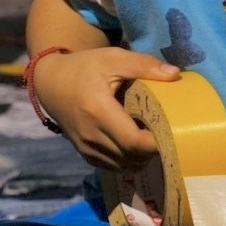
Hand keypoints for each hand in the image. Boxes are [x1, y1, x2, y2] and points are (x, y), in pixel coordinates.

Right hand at [30, 48, 178, 169]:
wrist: (51, 83)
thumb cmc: (84, 68)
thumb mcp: (112, 58)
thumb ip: (143, 65)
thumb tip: (175, 73)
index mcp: (98, 110)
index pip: (134, 141)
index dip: (157, 142)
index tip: (173, 130)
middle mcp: (90, 135)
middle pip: (132, 157)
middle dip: (154, 150)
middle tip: (167, 133)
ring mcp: (86, 148)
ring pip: (125, 167)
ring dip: (142, 157)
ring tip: (151, 137)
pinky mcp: (85, 154)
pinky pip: (114, 167)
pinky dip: (129, 161)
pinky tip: (136, 145)